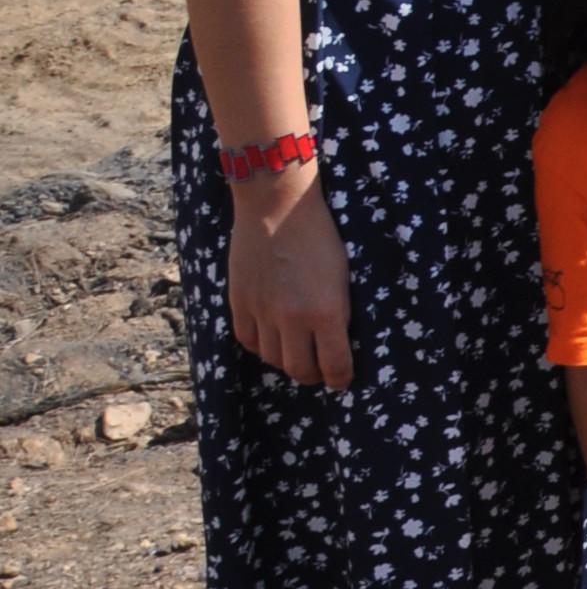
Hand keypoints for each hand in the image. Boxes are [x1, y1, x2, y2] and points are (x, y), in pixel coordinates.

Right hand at [227, 176, 353, 387]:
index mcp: (327, 312)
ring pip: (272, 359)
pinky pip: (248, 341)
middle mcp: (292, 319)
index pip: (335, 365)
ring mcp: (262, 312)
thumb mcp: (344, 276)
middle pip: (300, 369)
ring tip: (297, 352)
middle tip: (320, 370)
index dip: (340, 379)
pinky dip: (261, 345)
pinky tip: (271, 338)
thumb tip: (339, 341)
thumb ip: (339, 311)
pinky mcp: (239, 303)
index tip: (342, 381)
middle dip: (313, 375)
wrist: (277, 207)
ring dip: (286, 361)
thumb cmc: (322, 236)